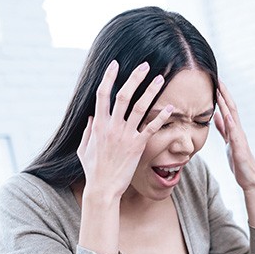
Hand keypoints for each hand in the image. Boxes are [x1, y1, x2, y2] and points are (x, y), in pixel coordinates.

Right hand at [77, 61, 172, 199]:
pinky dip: (161, 117)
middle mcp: (112, 126)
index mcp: (98, 124)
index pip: (102, 94)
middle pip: (124, 95)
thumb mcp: (84, 149)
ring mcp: (125, 136)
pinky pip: (151, 128)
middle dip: (135, 78)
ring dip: (151, 91)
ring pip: (140, 107)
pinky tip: (171, 108)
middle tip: (145, 65)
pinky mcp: (137, 146)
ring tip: (160, 79)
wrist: (103, 189)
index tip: (115, 64)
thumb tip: (92, 117)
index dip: (109, 77)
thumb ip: (88, 131)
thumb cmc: (93, 171)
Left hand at [213, 80, 254, 192]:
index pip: (227, 109)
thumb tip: (217, 116)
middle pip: (231, 109)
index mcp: (234, 130)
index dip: (222, 96)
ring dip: (226, 104)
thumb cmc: (239, 162)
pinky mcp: (239, 148)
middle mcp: (238, 131)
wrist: (249, 179)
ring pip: (233, 117)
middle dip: (224, 93)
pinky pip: (234, 134)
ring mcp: (240, 139)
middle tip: (218, 79)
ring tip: (220, 91)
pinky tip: (226, 114)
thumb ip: (224, 129)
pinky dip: (230, 122)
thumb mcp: (229, 142)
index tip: (215, 82)